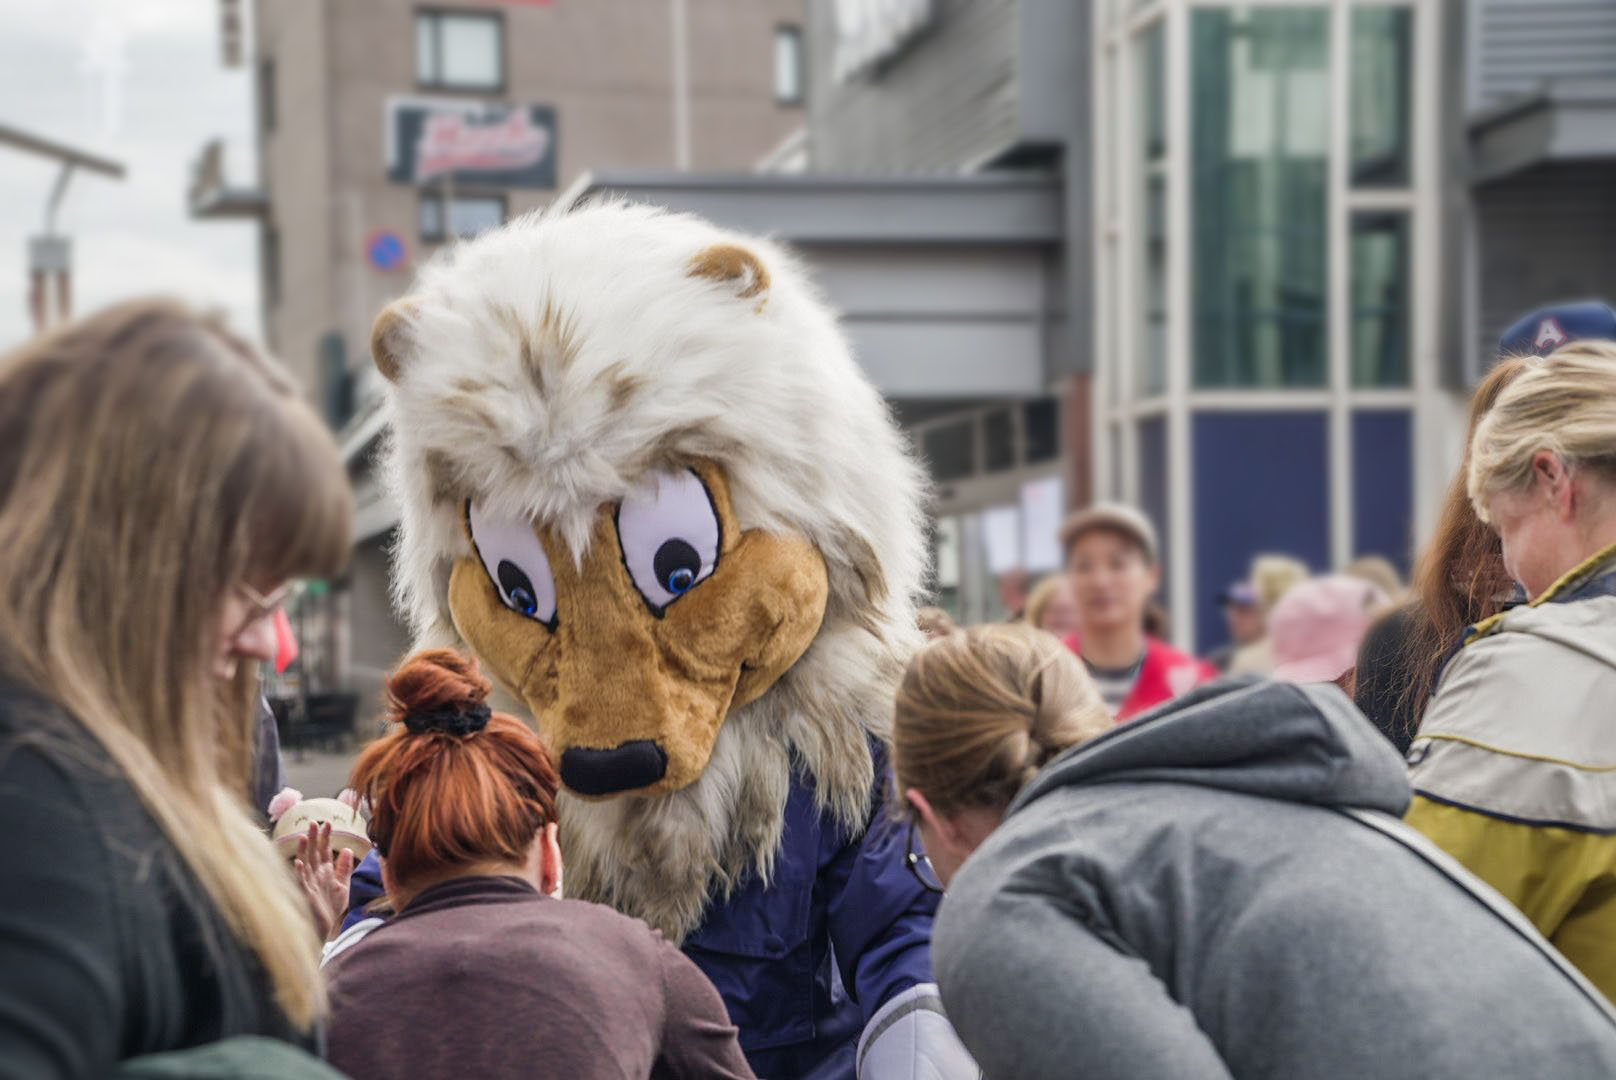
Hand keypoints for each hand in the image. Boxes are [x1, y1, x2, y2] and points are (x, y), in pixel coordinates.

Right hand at [294, 821, 354, 942]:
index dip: (325, 837)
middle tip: (314, 822)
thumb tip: (346, 849)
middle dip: (314, 838)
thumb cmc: (331, 908)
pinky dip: (300, 873)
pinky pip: (301, 883)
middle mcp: (315, 875)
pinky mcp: (305, 895)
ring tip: (304, 837)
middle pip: (314, 853)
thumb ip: (344, 868)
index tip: (328, 822)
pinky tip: (299, 863)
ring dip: (304, 851)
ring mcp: (309, 884)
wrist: (324, 929)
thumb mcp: (342, 886)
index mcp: (325, 872)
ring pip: (305, 864)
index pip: (324, 850)